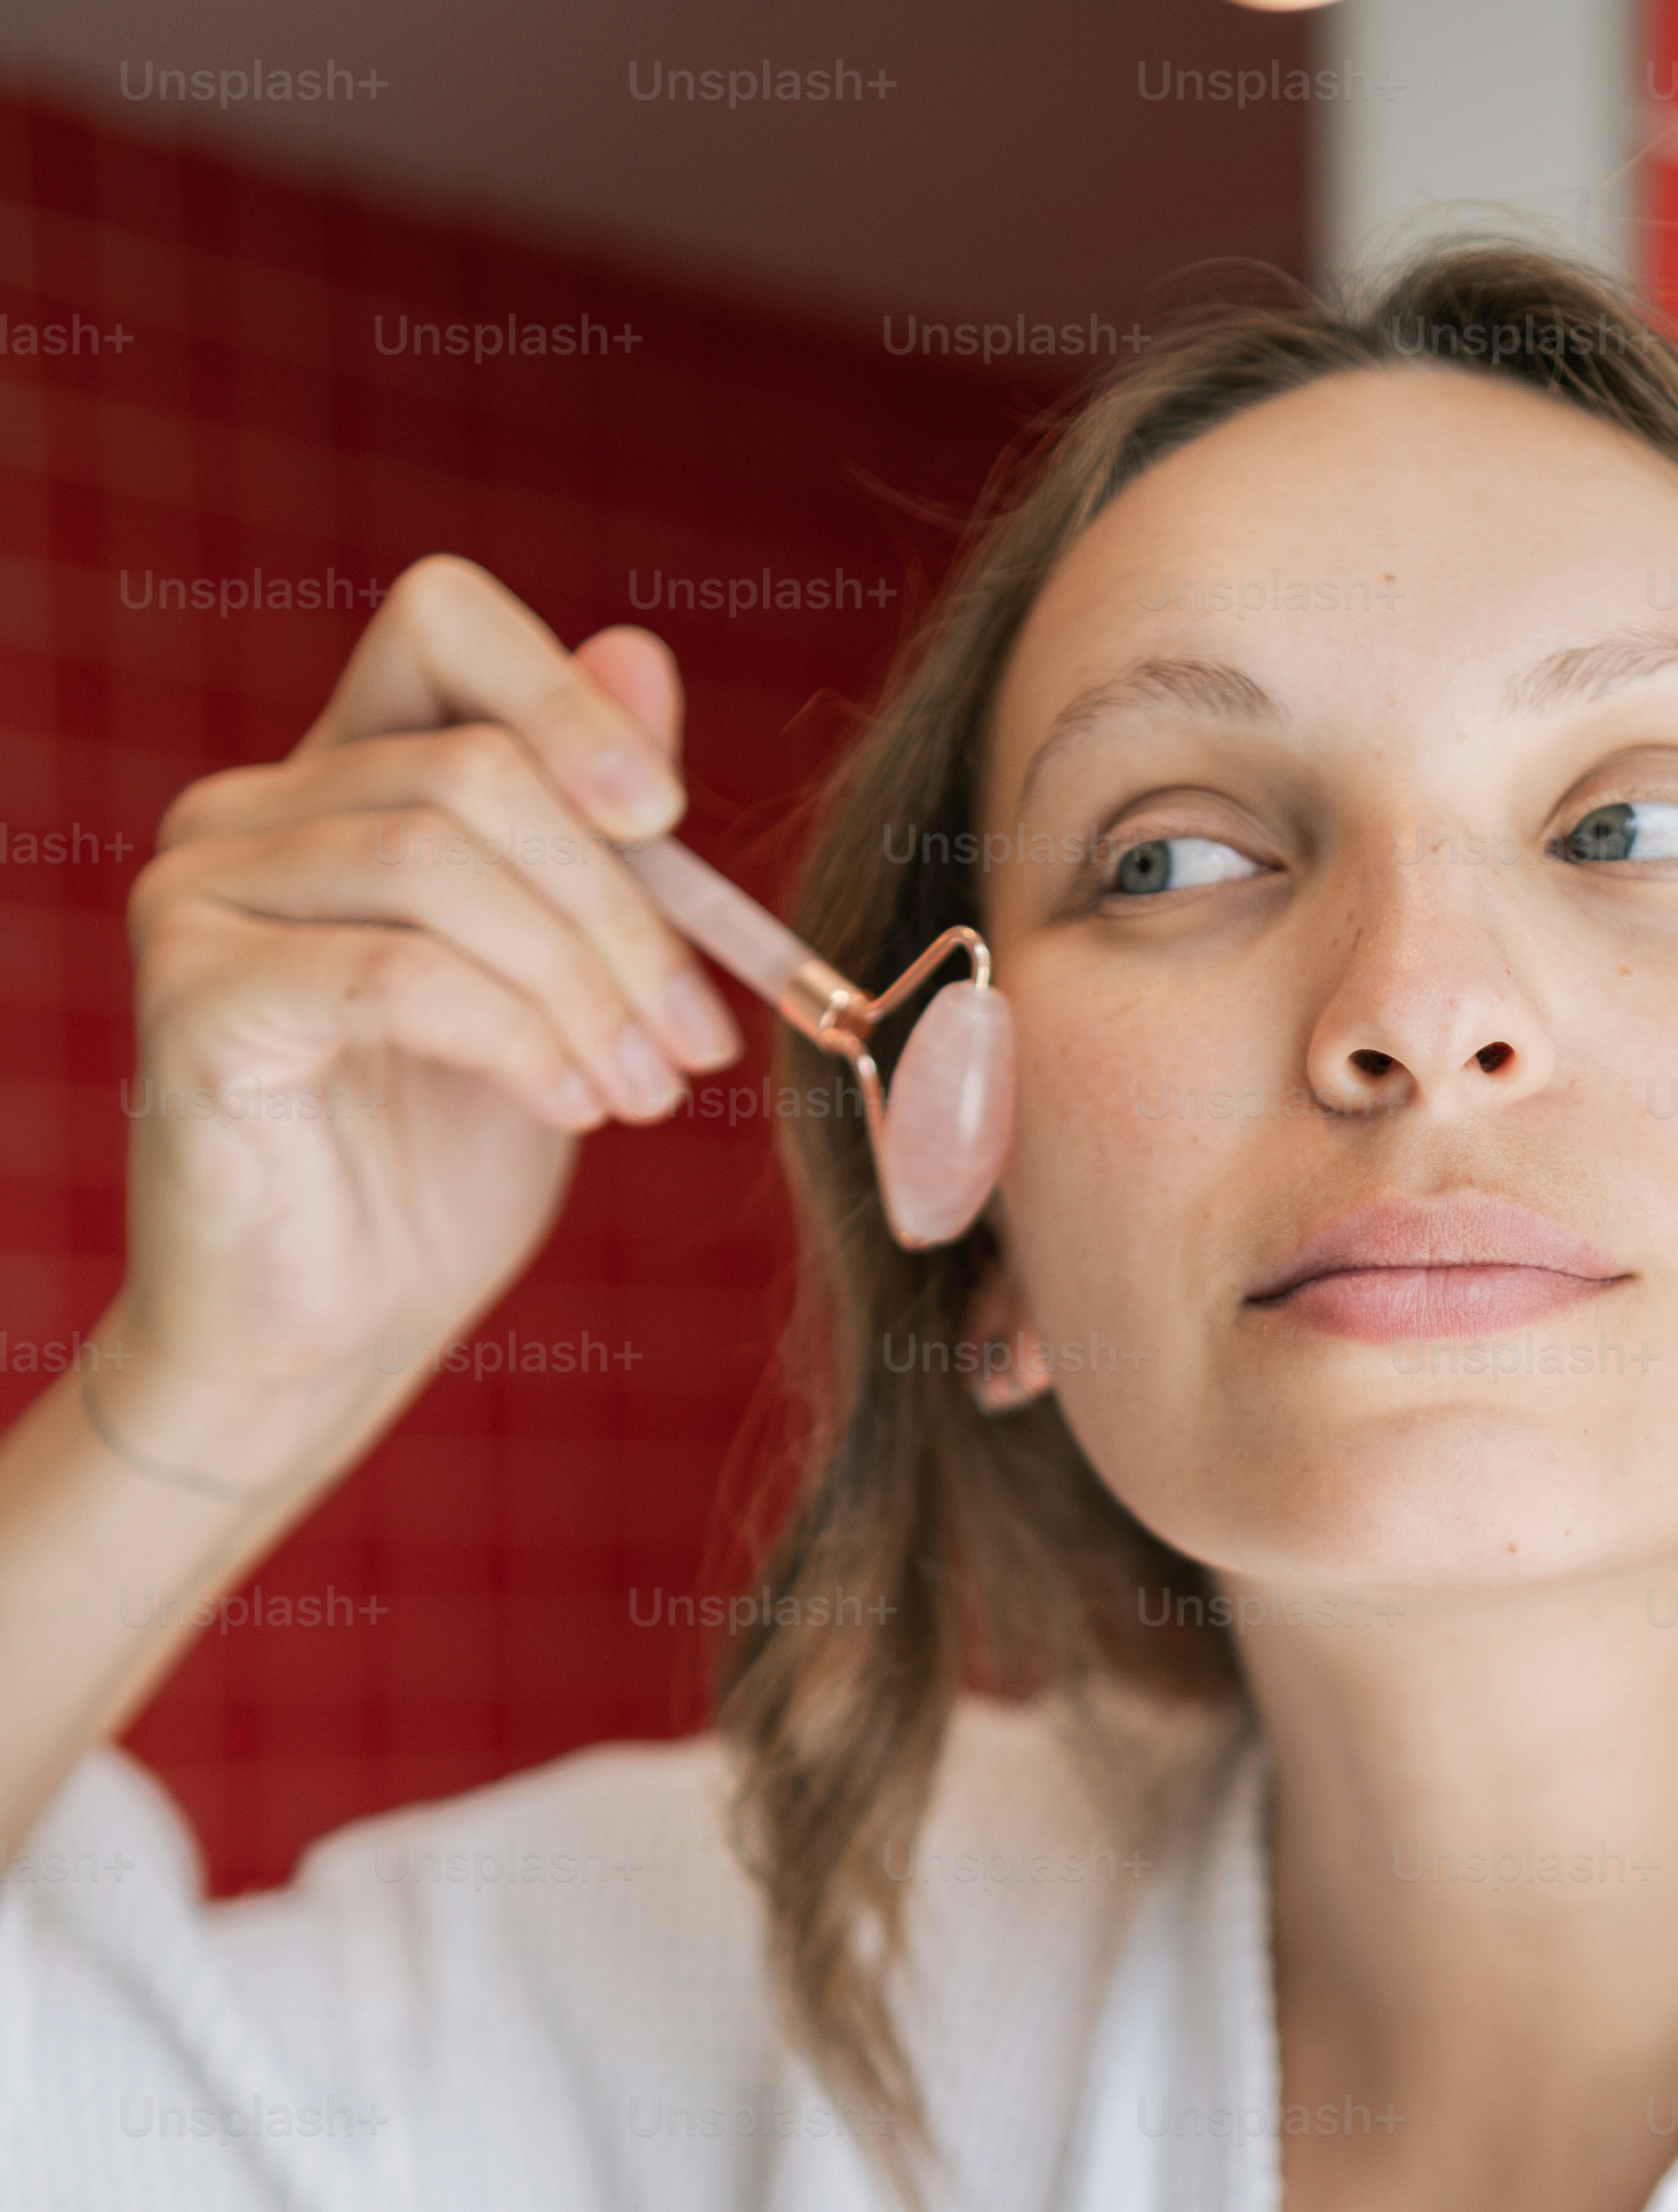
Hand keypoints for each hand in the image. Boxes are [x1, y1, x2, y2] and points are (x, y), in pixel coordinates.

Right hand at [119, 553, 742, 1423]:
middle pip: (477, 768)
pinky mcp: (194, 996)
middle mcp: (250, 809)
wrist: (328, 1334)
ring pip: (440, 862)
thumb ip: (590, 833)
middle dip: (621, 912)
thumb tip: (641, 650)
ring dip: (581, 987)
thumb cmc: (440, 1167)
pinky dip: (514, 1038)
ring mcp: (202, 893)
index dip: (565, 694)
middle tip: (692, 1043)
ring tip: (638, 1095)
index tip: (666, 826)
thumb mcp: (557, 988)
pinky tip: (568, 1110)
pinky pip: (395, 971)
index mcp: (340, 777)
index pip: (441, 621)